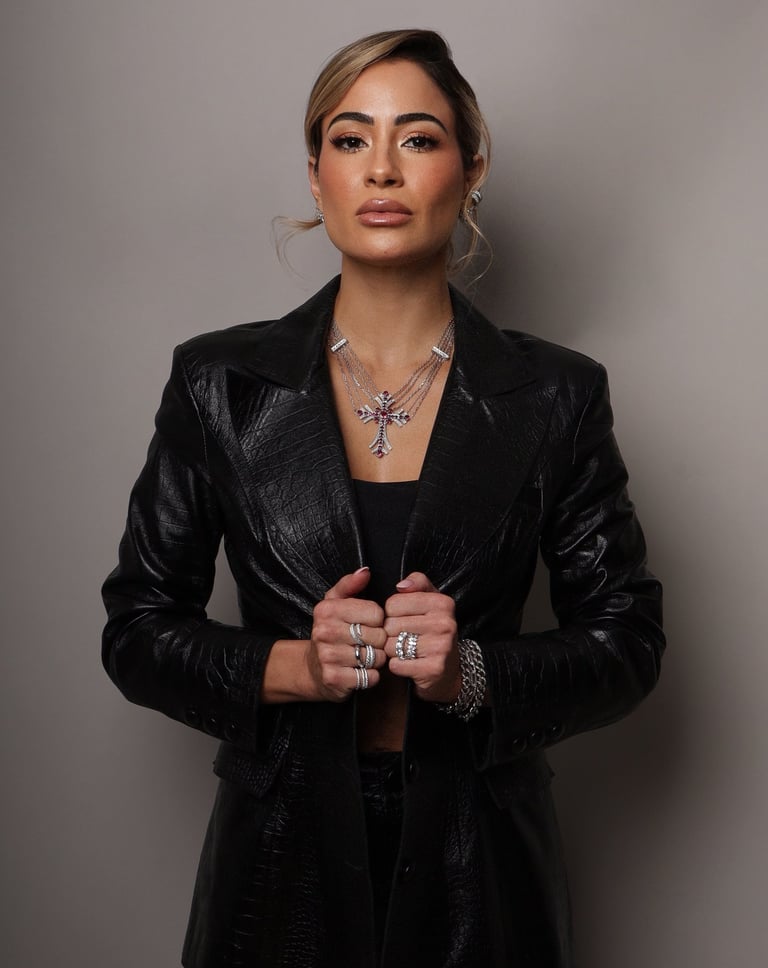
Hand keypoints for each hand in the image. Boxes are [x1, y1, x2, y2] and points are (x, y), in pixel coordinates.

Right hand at [307, 567, 386, 700]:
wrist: (313, 668)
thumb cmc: (331, 630)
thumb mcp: (336, 602)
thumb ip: (351, 584)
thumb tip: (365, 571)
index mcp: (328, 610)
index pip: (376, 613)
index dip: (378, 621)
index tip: (367, 624)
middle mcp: (325, 632)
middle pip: (378, 636)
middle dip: (379, 642)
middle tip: (367, 643)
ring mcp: (328, 657)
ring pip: (376, 657)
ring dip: (376, 660)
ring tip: (364, 656)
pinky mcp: (334, 679)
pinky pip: (370, 677)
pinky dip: (371, 676)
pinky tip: (361, 671)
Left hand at [384, 572, 460, 702]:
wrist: (449, 671)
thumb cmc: (433, 632)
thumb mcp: (430, 601)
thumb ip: (417, 583)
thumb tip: (401, 586)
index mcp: (442, 603)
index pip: (393, 603)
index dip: (392, 614)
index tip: (405, 620)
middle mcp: (445, 623)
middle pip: (390, 625)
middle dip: (391, 634)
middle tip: (405, 638)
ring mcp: (441, 647)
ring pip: (391, 645)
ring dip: (392, 651)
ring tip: (406, 651)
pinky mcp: (433, 669)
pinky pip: (396, 664)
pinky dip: (397, 666)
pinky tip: (409, 664)